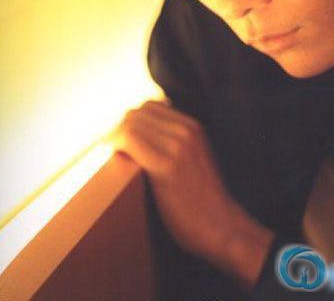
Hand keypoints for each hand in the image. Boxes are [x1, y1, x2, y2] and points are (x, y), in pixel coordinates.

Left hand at [113, 100, 273, 289]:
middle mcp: (186, 130)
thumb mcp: (196, 160)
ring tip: (112, 156)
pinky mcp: (166, 165)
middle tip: (114, 151)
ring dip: (116, 137)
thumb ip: (177, 145)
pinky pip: (129, 138)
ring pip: (130, 123)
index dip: (132, 122)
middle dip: (122, 129)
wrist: (222, 227)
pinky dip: (115, 143)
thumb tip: (143, 140)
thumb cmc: (204, 202)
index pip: (150, 106)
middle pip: (137, 113)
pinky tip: (112, 157)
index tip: (124, 141)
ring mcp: (178, 145)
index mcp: (193, 127)